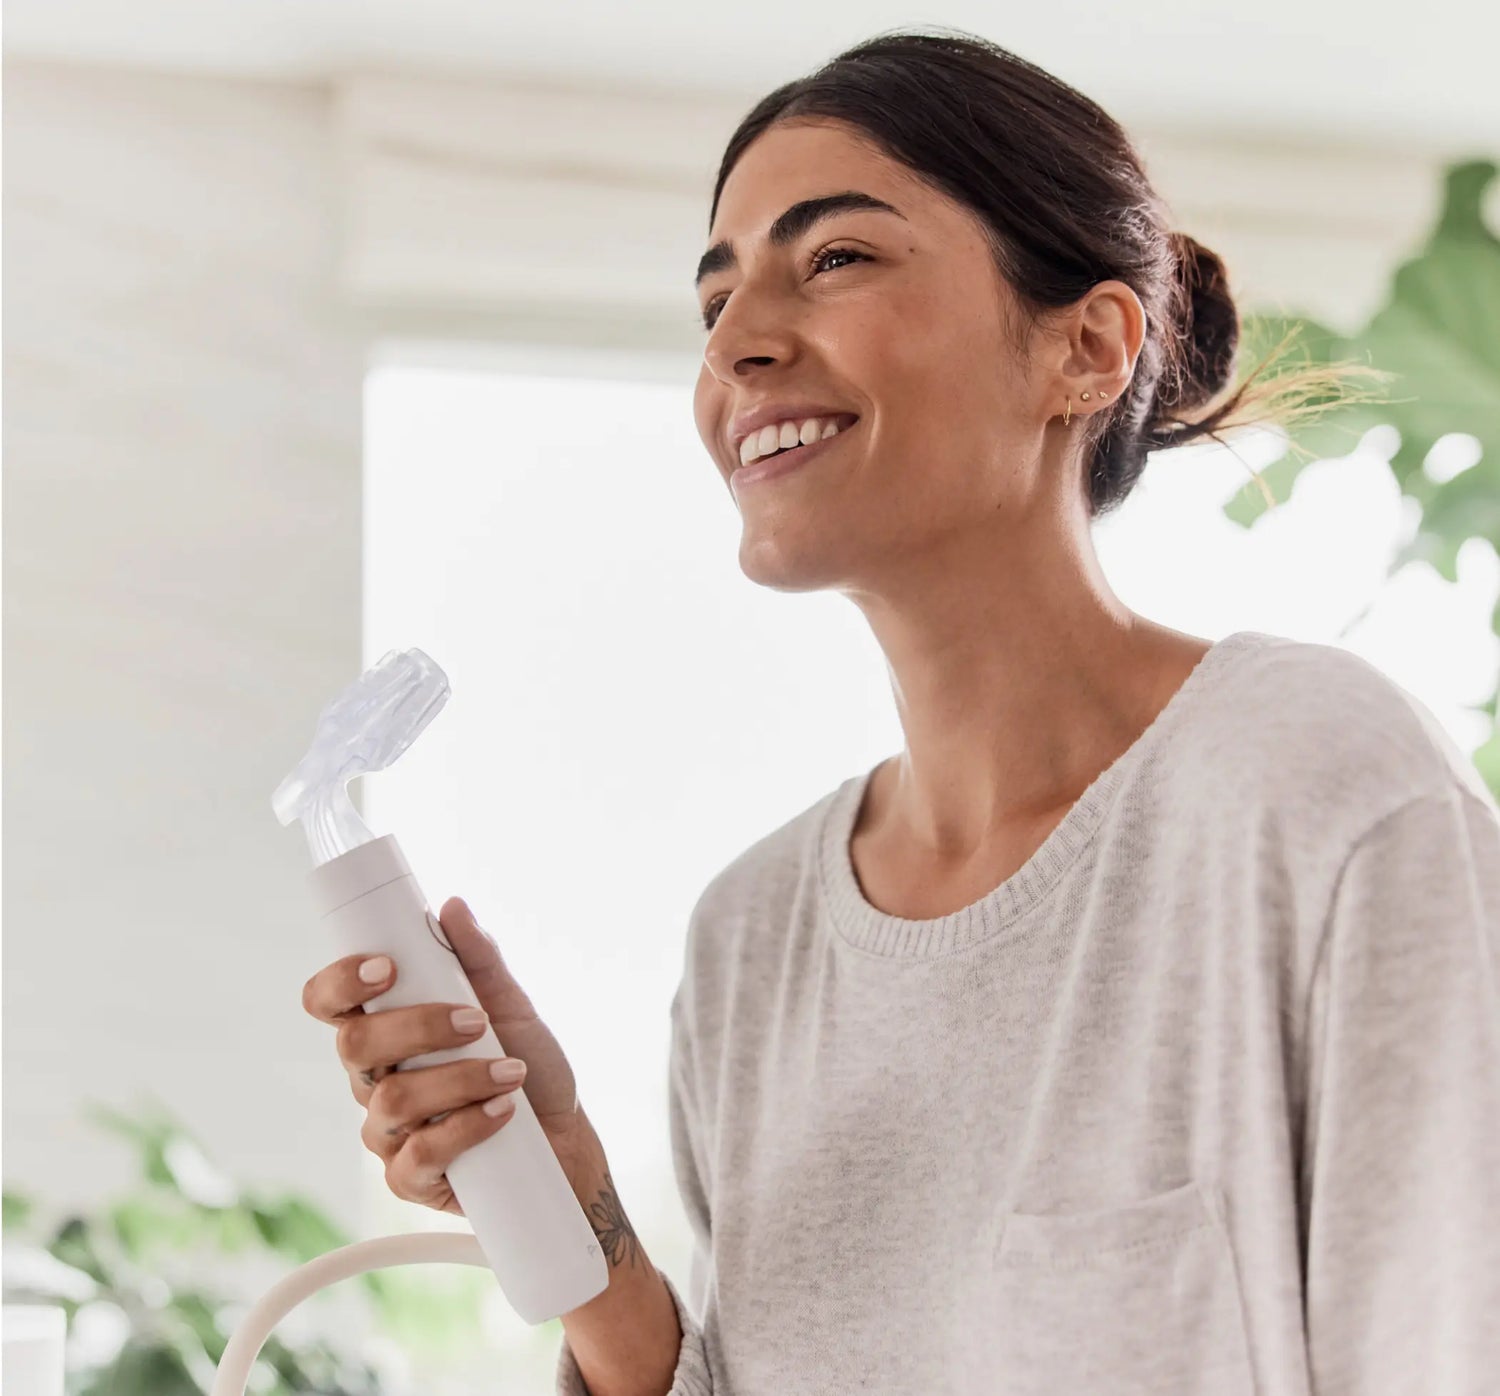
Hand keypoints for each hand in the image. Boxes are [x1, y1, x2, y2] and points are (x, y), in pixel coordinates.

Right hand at [301, 895, 597, 1215]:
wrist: (565, 1139)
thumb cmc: (530, 1066)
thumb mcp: (512, 1006)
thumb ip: (480, 959)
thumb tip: (452, 905)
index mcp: (385, 1030)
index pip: (329, 1003)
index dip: (341, 982)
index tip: (388, 967)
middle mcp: (374, 1079)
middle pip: (354, 1046)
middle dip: (418, 1027)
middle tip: (477, 1022)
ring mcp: (386, 1131)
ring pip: (392, 1100)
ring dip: (460, 1079)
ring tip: (510, 1072)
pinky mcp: (409, 1178)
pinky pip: (419, 1155)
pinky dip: (468, 1126)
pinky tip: (503, 1111)